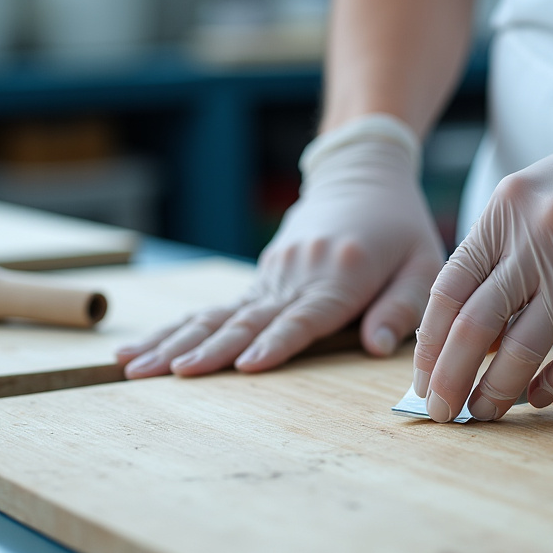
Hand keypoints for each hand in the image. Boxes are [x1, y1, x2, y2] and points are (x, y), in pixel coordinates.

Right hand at [119, 115, 443, 377]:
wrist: (362, 176)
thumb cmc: (400, 228)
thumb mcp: (422, 263)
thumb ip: (401, 307)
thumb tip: (377, 348)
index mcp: (340, 273)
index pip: (303, 317)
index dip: (276, 343)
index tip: (245, 365)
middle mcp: (296, 274)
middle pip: (245, 319)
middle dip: (204, 350)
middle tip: (165, 376)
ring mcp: (271, 275)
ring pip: (216, 314)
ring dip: (172, 341)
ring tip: (130, 365)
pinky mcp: (259, 279)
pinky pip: (213, 309)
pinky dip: (174, 330)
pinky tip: (136, 349)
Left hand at [412, 72, 552, 420]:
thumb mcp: (530, 199)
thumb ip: (497, 255)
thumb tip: (468, 338)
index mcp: (503, 212)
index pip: (449, 289)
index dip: (429, 343)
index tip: (420, 379)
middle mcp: (537, 238)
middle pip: (475, 324)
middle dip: (450, 378)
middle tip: (439, 412)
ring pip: (524, 347)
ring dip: (498, 390)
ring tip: (484, 414)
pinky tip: (537, 399)